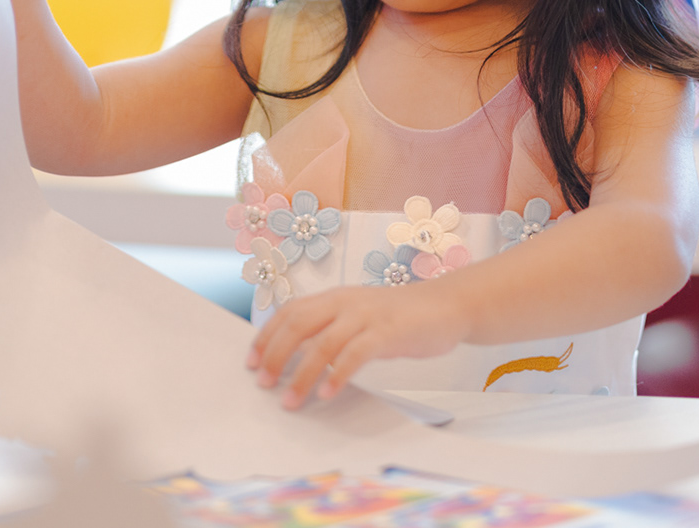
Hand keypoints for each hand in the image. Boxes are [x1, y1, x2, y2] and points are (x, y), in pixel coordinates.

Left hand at [246, 281, 470, 408]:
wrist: (448, 306)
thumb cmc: (400, 317)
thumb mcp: (359, 317)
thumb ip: (332, 330)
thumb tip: (298, 357)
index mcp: (335, 297)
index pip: (290, 311)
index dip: (266, 336)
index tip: (251, 362)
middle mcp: (345, 302)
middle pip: (298, 324)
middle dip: (275, 355)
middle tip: (263, 384)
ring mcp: (367, 316)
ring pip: (322, 344)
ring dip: (301, 374)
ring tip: (291, 401)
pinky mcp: (388, 332)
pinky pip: (356, 354)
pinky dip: (338, 375)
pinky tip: (327, 393)